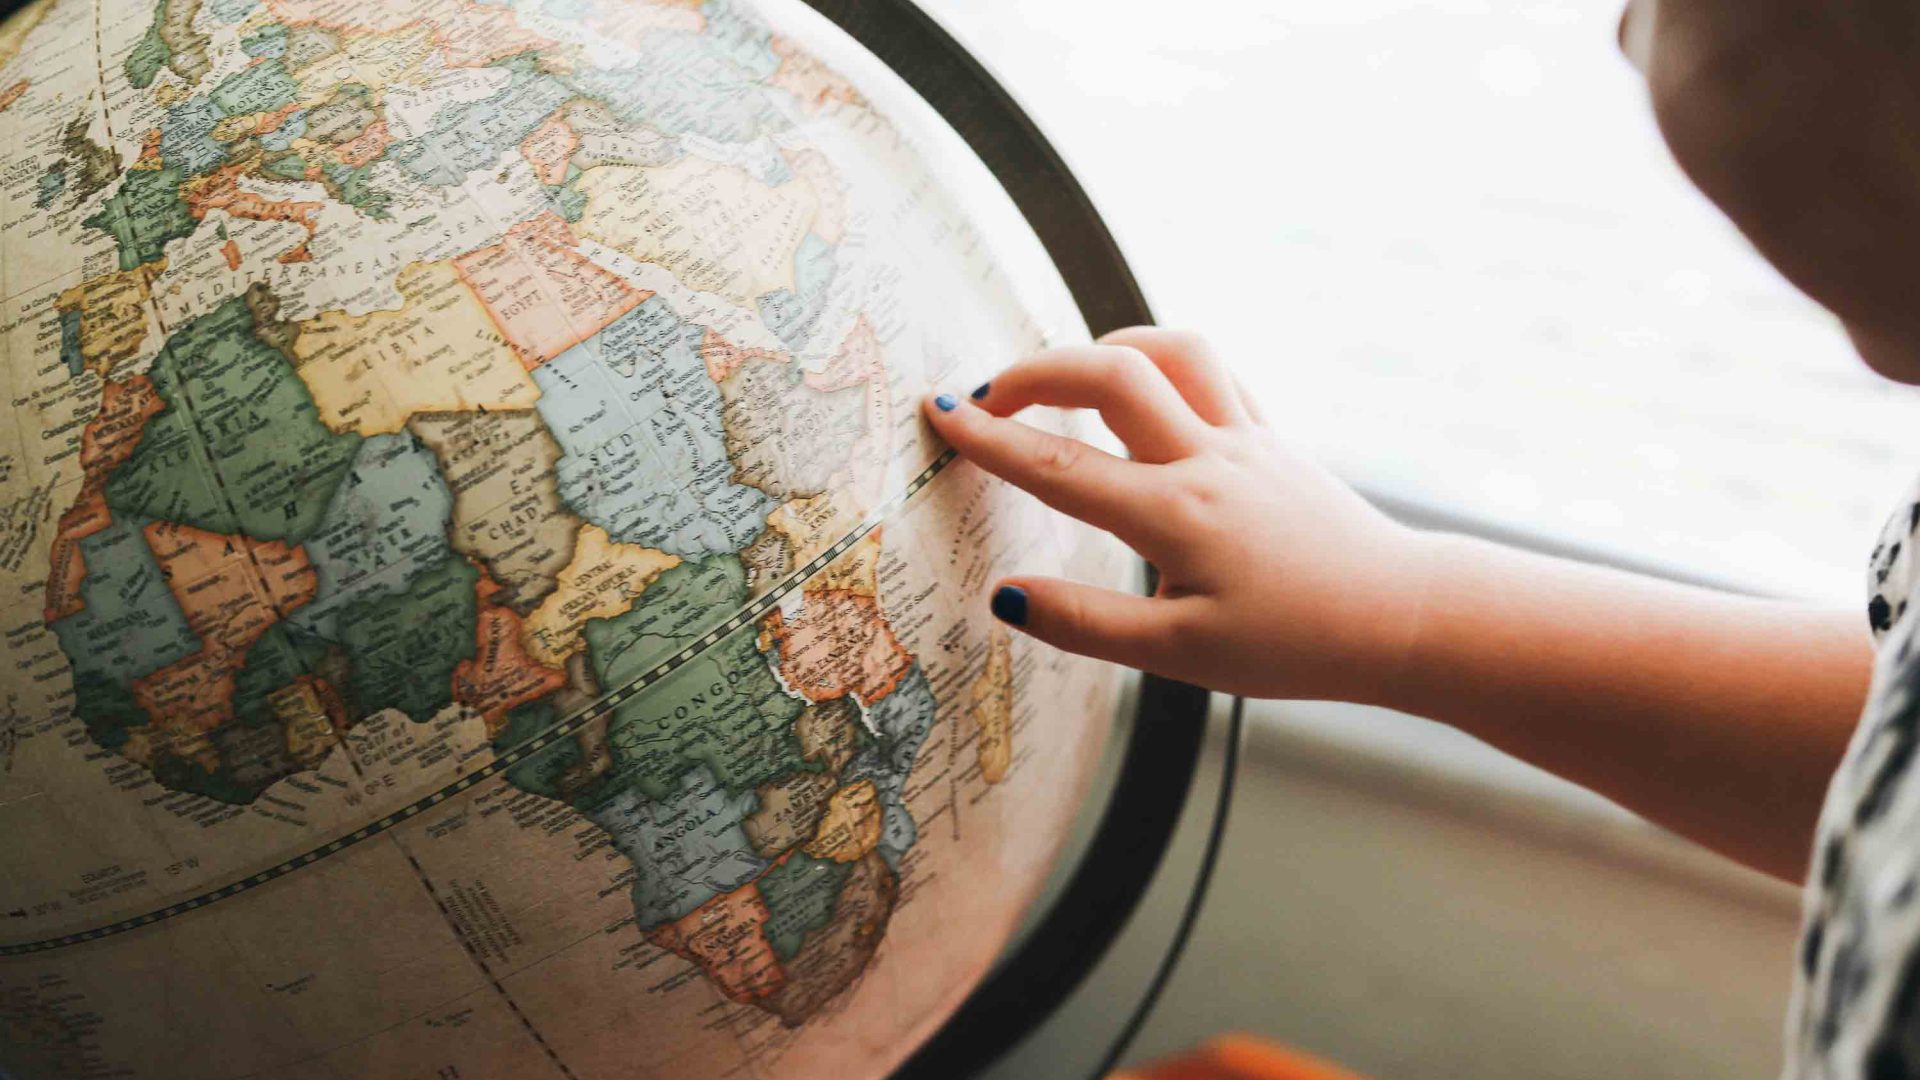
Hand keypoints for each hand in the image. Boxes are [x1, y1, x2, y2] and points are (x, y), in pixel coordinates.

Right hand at [923, 328, 1432, 700]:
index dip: (990, 438)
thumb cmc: (1297, 645)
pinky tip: (1144, 391)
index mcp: (1176, 514)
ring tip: (1065, 381)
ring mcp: (1247, 438)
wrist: (1401, 617)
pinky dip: (1166, 364)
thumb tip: (1005, 597)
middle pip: (1110, 374)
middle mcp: (1208, 459)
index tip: (940, 414)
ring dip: (1107, 348)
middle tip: (987, 396)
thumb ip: (1086, 624)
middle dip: (1036, 371)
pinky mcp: (1274, 438)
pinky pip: (1214, 373)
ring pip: (1172, 350)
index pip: (1059, 465)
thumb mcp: (1182, 657)